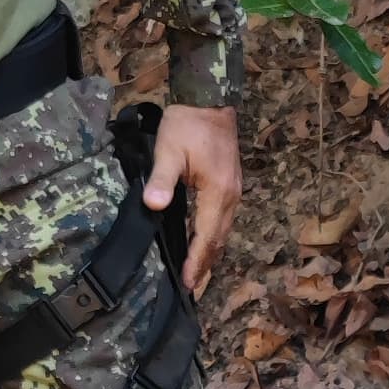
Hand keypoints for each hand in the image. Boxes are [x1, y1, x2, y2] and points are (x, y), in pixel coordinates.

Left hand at [149, 103, 240, 293]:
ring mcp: (234, 191)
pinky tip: (205, 243)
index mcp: (217, 192)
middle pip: (219, 239)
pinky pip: (224, 220)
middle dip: (207, 265)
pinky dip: (214, 238)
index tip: (190, 284)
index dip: (197, 261)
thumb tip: (153, 205)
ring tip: (200, 274)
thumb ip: (161, 179)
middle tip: (194, 289)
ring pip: (224, 232)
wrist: (210, 100)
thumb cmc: (187, 123)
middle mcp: (231, 196)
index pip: (206, 236)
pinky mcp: (231, 185)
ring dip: (212, 254)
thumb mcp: (168, 149)